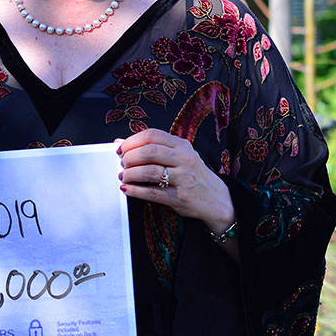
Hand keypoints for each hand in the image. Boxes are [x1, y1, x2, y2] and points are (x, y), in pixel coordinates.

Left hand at [115, 130, 234, 234]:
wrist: (217, 199)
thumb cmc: (192, 175)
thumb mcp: (177, 156)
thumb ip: (151, 148)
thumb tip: (119, 141)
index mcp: (182, 146)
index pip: (153, 135)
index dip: (132, 141)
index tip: (121, 149)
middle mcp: (184, 159)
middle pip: (149, 152)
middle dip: (130, 158)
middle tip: (122, 164)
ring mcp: (183, 179)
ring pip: (150, 172)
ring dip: (130, 174)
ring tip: (123, 177)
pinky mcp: (180, 197)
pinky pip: (153, 193)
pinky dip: (136, 191)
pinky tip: (127, 189)